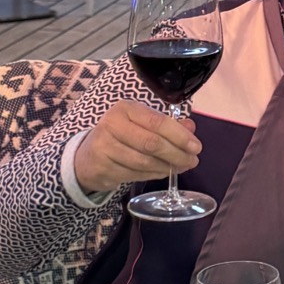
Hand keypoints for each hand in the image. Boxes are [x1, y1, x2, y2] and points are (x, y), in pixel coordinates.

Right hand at [73, 99, 201, 195]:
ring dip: (167, 167)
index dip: (179, 136)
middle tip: (192, 161)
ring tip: (180, 168)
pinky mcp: (102, 166)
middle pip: (152, 143)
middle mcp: (112, 124)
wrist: (87, 157)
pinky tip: (163, 173)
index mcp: (125, 108)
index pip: (157, 122)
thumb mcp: (142, 124)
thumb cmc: (120, 136)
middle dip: (177, 154)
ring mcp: (105, 146)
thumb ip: (167, 125)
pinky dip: (153, 175)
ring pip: (145, 161)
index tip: (196, 147)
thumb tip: (190, 128)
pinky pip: (135, 174)